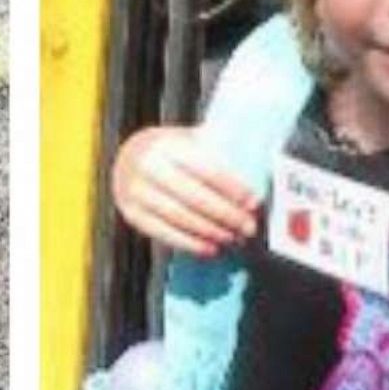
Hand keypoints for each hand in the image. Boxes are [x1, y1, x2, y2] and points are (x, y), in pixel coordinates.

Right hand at [111, 125, 259, 256]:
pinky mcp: (132, 214)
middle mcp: (148, 166)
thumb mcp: (190, 141)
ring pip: (179, 217)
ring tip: (233, 238)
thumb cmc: (172, 152)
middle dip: (226, 214)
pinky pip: (164, 233)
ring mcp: (136, 192)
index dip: (232, 187)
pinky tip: (210, 248)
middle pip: (194, 196)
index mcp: (167, 145)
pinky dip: (190, 244)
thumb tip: (258, 166)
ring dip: (211, 231)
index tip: (253, 202)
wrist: (129, 158)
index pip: (206, 168)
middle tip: (249, 227)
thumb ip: (218, 150)